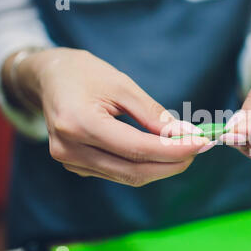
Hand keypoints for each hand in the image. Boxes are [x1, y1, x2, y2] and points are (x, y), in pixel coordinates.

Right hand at [7, 48, 212, 185]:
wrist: (49, 78)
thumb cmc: (85, 74)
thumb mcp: (122, 85)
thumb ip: (153, 114)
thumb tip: (185, 133)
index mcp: (79, 124)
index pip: (138, 149)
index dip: (174, 150)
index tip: (202, 142)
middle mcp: (70, 149)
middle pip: (134, 171)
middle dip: (172, 163)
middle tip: (198, 149)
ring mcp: (70, 161)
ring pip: (128, 177)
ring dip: (161, 167)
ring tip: (184, 150)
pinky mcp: (76, 166)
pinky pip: (117, 173)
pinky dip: (143, 166)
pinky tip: (160, 153)